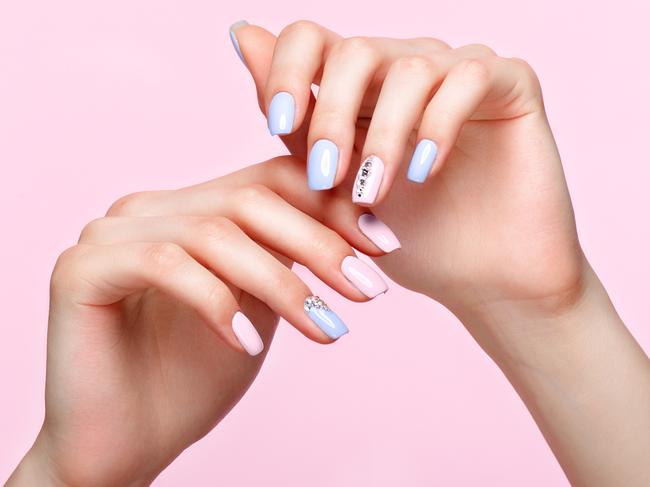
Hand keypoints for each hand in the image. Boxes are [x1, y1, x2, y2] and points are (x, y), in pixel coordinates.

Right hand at [8, 163, 391, 485]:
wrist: (125, 443)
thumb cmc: (194, 377)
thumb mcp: (259, 307)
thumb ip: (289, 258)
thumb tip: (360, 226)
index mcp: (189, 210)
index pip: (268, 181)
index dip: (332, 206)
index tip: (384, 247)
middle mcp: (150, 209)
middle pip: (249, 200)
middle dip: (320, 245)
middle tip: (369, 291)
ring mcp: (110, 234)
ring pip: (215, 234)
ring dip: (282, 284)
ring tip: (327, 331)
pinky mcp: (81, 269)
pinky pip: (165, 266)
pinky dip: (219, 304)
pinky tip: (249, 346)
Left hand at [232, 21, 582, 341]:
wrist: (483, 280)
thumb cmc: (409, 237)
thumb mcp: (334, 186)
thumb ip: (295, 118)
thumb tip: (241, 33)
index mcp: (363, 89)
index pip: (313, 39)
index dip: (286, 71)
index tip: (277, 125)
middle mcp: (408, 69)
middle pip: (354, 50)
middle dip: (331, 117)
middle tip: (326, 178)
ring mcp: (460, 72)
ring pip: (409, 67)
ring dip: (382, 136)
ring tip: (374, 193)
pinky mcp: (512, 84)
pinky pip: (468, 78)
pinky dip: (437, 126)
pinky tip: (424, 171)